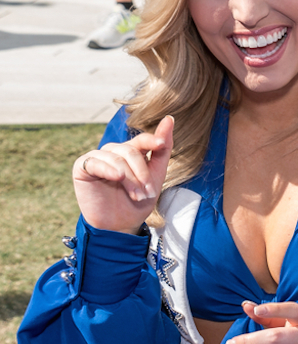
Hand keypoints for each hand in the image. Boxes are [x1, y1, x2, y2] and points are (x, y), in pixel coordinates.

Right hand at [72, 116, 173, 233]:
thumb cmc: (139, 201)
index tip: (160, 144)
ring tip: (137, 195)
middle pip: (131, 151)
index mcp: (132, 151)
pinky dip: (108, 169)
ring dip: (129, 178)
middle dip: (142, 173)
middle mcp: (114, 151)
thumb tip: (169, 118)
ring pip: (117, 158)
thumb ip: (162, 148)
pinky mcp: (82, 166)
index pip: (142, 139)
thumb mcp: (156, 175)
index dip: (152, 141)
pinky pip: (95, 162)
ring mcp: (97, 157)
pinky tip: (116, 178)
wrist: (120, 225)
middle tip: (148, 192)